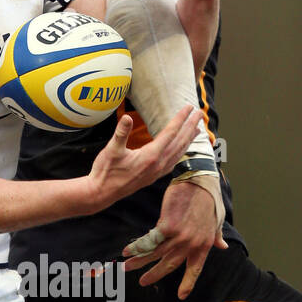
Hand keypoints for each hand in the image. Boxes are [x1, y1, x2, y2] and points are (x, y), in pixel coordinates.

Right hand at [87, 108, 201, 210]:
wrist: (102, 194)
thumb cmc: (105, 171)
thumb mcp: (111, 150)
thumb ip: (121, 133)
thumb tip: (126, 117)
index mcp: (150, 156)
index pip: (170, 133)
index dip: (180, 119)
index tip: (188, 108)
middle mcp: (158, 165)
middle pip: (179, 142)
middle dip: (190, 127)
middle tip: (199, 114)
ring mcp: (157, 172)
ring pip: (179, 153)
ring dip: (188, 140)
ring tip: (196, 129)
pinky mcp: (153, 177)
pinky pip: (173, 162)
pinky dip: (180, 153)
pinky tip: (181, 150)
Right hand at [123, 180, 227, 298]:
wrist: (200, 180)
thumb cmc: (208, 198)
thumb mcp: (217, 220)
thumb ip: (216, 236)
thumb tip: (223, 246)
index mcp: (203, 246)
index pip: (195, 269)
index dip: (188, 283)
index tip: (181, 296)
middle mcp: (191, 244)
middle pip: (169, 265)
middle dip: (154, 275)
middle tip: (142, 283)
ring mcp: (179, 236)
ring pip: (155, 254)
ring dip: (139, 261)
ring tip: (127, 267)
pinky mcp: (167, 225)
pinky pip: (149, 241)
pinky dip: (137, 246)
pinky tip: (127, 250)